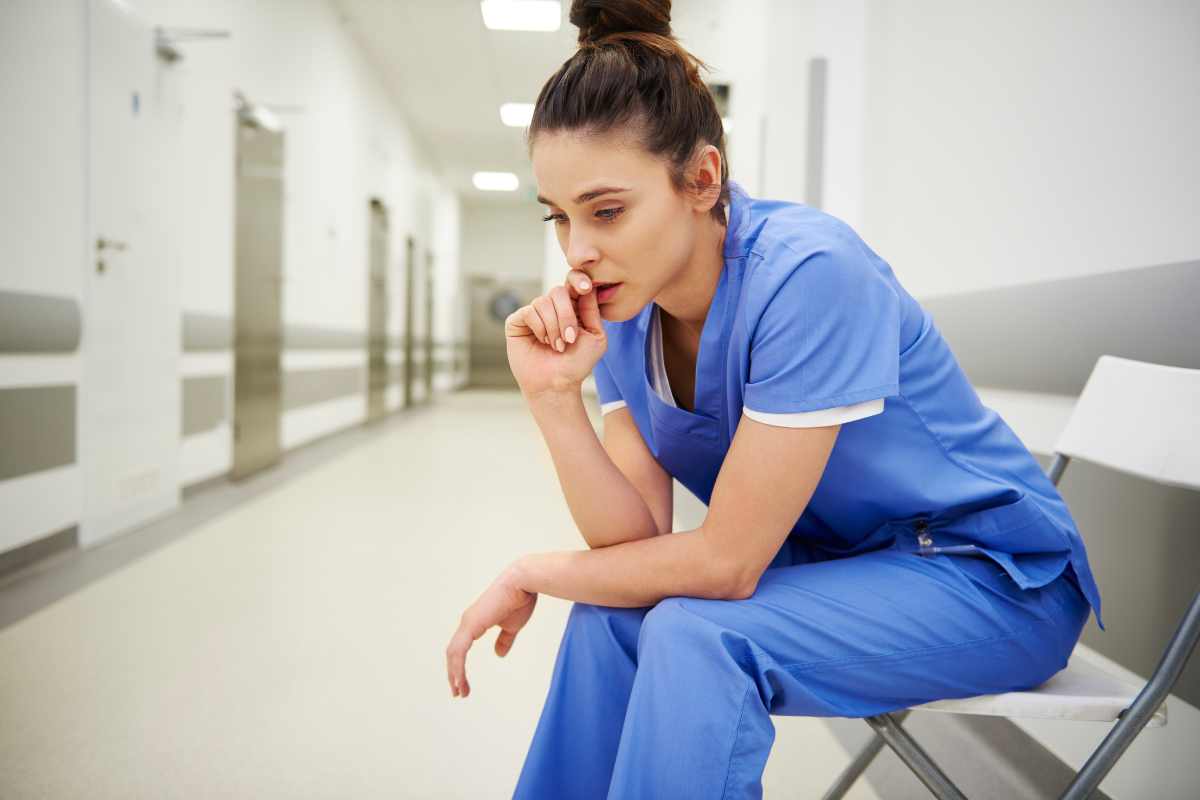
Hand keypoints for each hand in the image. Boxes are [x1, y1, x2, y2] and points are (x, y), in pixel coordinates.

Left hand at [446, 562, 537, 698]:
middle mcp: (468, 622)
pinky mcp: (471, 624)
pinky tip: (460, 680)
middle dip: (454, 674)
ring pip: (453, 654)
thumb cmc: (520, 599)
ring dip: (454, 674)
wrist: (523, 582)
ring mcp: (468, 622)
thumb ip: (504, 640)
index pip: (461, 648)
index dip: (460, 666)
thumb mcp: (512, 626)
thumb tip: (498, 654)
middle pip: (453, 653)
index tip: (463, 684)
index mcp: (475, 622)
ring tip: (459, 692)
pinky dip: (457, 667)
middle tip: (458, 693)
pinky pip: (459, 651)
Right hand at [504, 269, 606, 396]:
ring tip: (557, 346)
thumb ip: (592, 310)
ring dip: (554, 327)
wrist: (557, 384)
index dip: (578, 280)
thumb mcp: (595, 336)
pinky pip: (529, 311)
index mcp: (572, 307)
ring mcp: (534, 313)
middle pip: (558, 291)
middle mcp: (552, 307)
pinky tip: (543, 342)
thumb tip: (589, 286)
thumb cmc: (577, 364)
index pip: (573, 283)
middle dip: (567, 315)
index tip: (586, 287)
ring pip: (543, 302)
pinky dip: (540, 328)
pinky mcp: (517, 321)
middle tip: (570, 339)